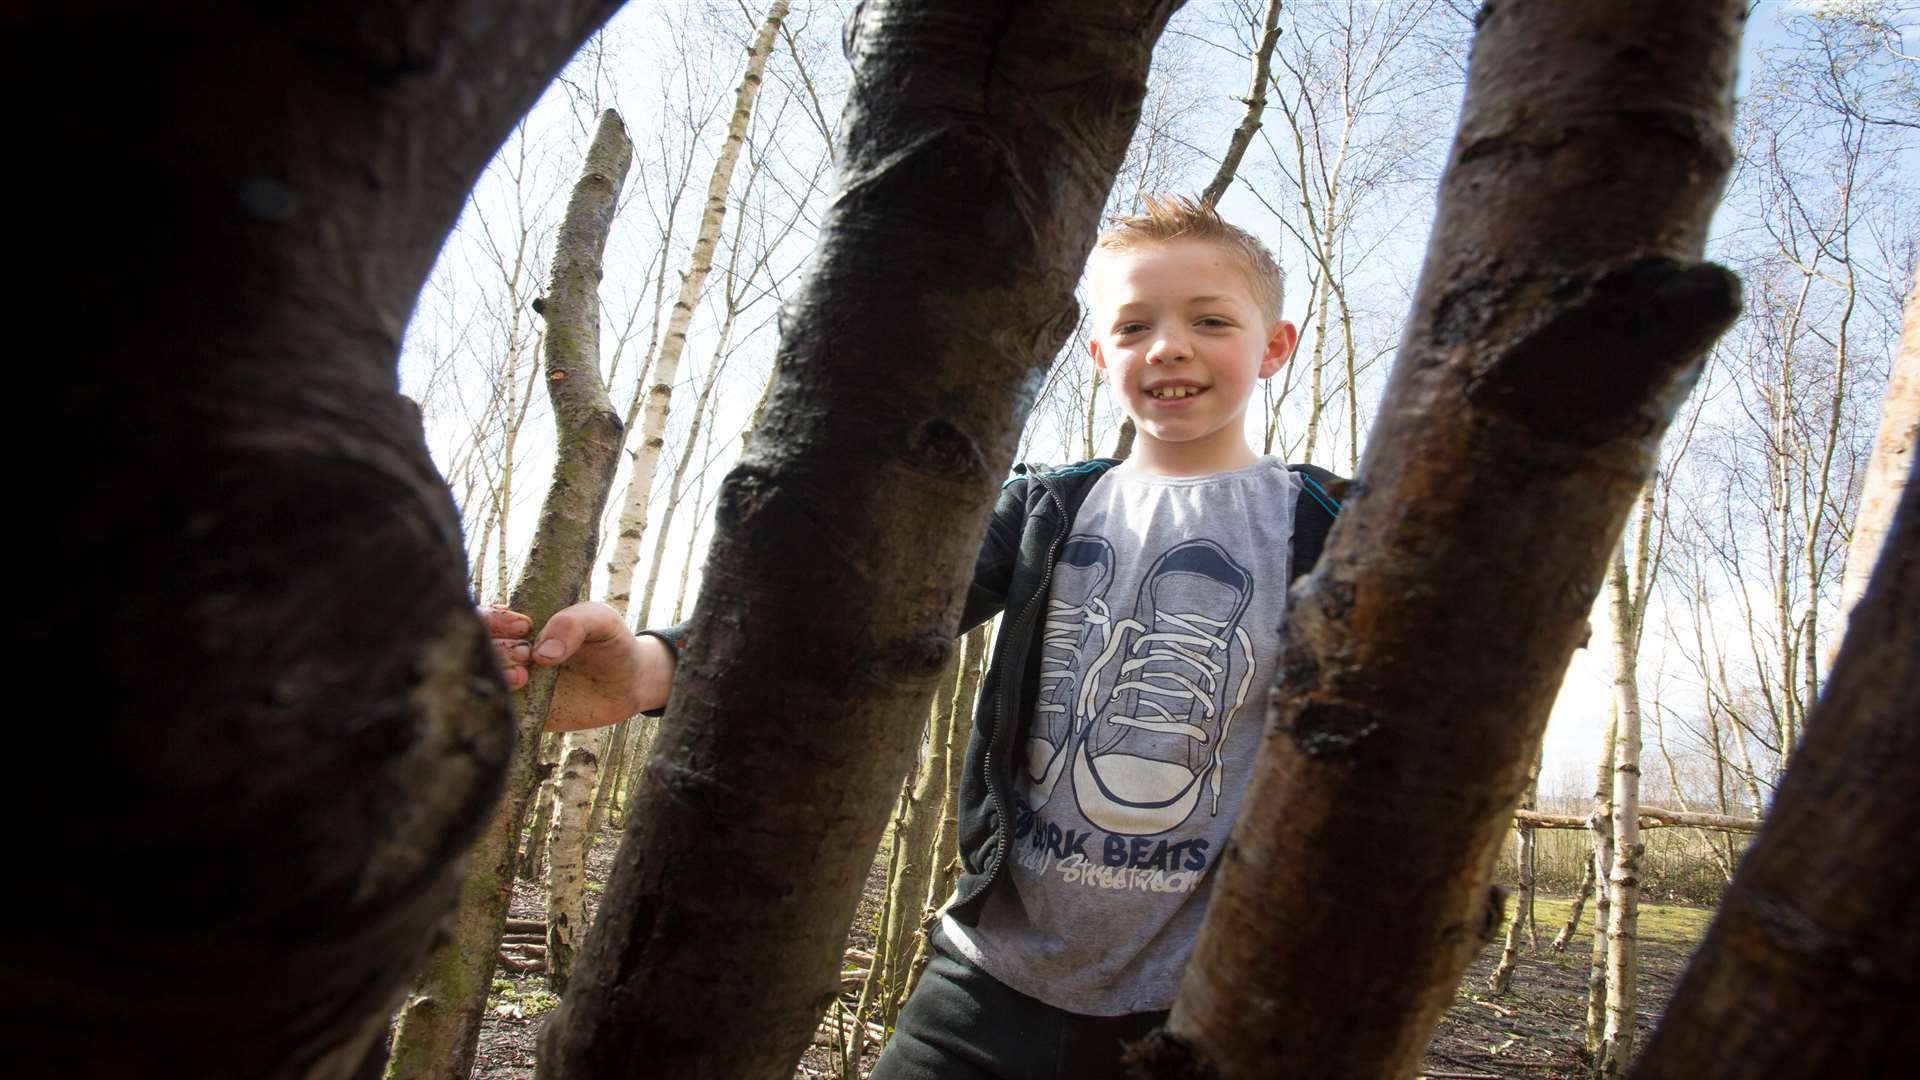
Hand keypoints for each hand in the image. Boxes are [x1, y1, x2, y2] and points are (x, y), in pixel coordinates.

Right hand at [483, 602, 676, 730]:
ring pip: (484, 683)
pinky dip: (501, 710)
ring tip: (524, 677)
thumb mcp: (600, 620)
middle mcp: (511, 656)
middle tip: (527, 654)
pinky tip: (520, 702)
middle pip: (479, 651)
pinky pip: (501, 715)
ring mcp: (516, 686)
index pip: (485, 619)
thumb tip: (542, 654)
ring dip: (497, 677)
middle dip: (498, 650)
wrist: (630, 683)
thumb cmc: (611, 643)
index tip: (524, 627)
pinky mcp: (526, 714)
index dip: (494, 621)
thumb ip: (573, 624)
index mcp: (521, 627)